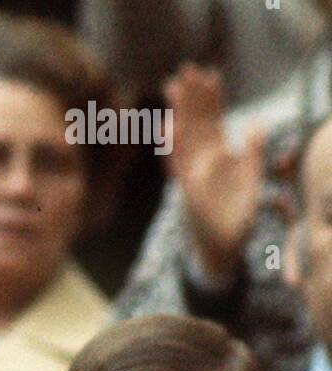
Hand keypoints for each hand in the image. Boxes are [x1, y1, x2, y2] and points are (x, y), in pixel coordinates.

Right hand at [165, 64, 265, 281]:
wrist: (223, 247)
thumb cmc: (237, 216)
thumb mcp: (252, 179)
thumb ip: (254, 151)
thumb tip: (257, 122)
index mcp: (219, 155)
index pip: (213, 120)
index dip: (211, 98)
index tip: (209, 73)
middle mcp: (203, 161)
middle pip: (195, 122)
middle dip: (190, 97)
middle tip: (184, 69)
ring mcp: (193, 175)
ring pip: (183, 138)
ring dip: (178, 113)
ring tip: (171, 88)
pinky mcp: (187, 191)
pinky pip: (178, 166)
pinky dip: (172, 148)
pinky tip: (168, 129)